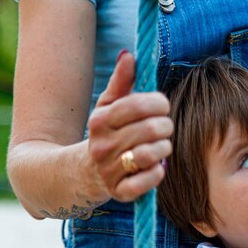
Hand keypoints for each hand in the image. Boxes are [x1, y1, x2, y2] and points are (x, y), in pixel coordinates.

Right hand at [87, 52, 172, 201]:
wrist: (82, 173)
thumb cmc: (106, 133)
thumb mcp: (109, 106)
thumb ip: (121, 82)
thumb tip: (129, 55)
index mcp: (101, 120)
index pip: (138, 104)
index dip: (159, 103)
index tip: (163, 106)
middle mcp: (102, 145)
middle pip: (151, 129)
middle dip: (165, 126)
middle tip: (164, 128)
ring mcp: (109, 170)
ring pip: (152, 154)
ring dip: (164, 149)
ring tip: (161, 146)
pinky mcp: (119, 192)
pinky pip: (149, 181)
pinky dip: (158, 173)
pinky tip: (156, 167)